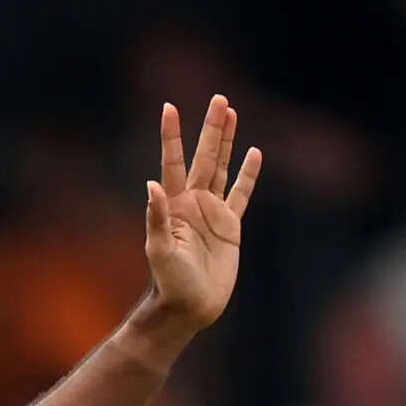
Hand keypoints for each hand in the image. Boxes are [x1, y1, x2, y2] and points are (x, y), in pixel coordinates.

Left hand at [142, 95, 261, 334]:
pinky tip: (254, 153)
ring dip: (227, 141)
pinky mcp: (230, 226)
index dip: (171, 135)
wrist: (189, 306)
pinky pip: (242, 194)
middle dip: (210, 128)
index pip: (172, 161)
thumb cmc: (169, 282)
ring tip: (231, 113)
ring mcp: (212, 211)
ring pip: (223, 167)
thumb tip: (151, 185)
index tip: (169, 107)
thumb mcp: (159, 251)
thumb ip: (156, 218)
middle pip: (204, 156)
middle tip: (218, 98)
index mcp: (173, 204)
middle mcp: (192, 202)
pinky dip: (249, 174)